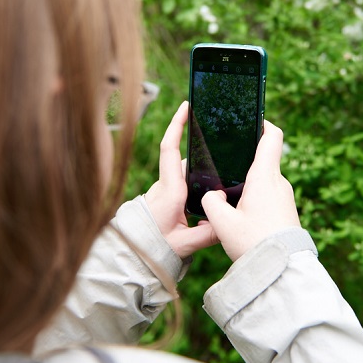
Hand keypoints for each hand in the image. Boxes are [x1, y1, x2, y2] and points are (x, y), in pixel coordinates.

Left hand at [144, 101, 218, 258]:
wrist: (134, 255)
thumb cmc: (154, 248)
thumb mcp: (185, 245)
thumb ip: (209, 234)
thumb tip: (228, 223)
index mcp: (170, 191)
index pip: (170, 149)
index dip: (176, 125)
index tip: (186, 107)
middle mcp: (165, 186)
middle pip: (186, 160)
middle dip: (203, 152)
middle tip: (224, 141)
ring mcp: (164, 190)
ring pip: (187, 174)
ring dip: (202, 174)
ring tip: (224, 174)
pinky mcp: (166, 197)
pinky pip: (183, 183)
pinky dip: (196, 184)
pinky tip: (211, 194)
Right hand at [201, 120, 300, 260]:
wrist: (283, 270)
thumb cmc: (254, 243)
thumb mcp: (222, 223)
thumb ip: (211, 202)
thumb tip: (212, 195)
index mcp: (265, 177)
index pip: (272, 137)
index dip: (263, 123)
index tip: (252, 119)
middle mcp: (279, 182)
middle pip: (265, 158)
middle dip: (246, 157)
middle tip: (226, 160)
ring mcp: (285, 197)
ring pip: (265, 179)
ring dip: (249, 181)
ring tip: (229, 193)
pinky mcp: (286, 211)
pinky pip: (269, 194)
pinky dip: (255, 195)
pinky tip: (240, 210)